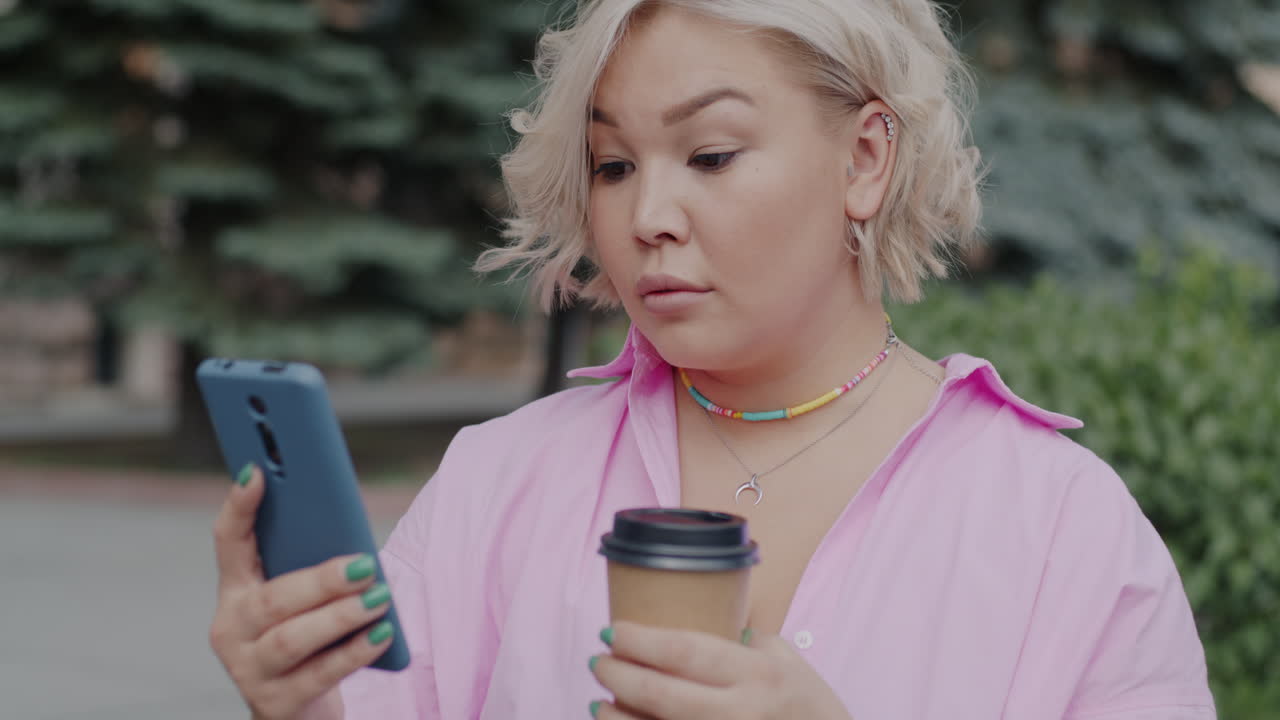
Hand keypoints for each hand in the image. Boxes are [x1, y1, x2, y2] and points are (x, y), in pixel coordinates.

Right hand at [208, 463, 392, 719]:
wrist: (299, 708)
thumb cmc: (311, 639)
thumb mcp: (305, 600)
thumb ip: (312, 566)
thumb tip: (354, 542)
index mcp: (236, 591)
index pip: (228, 542)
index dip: (239, 507)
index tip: (256, 471)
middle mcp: (232, 629)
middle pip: (272, 598)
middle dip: (321, 580)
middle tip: (364, 566)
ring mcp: (249, 669)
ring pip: (290, 639)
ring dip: (339, 616)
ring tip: (380, 599)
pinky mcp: (276, 702)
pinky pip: (319, 674)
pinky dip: (353, 652)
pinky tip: (381, 635)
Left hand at [587, 621, 852, 719]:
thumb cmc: (811, 708)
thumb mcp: (789, 663)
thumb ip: (749, 640)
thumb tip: (705, 616)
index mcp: (760, 673)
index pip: (686, 651)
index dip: (640, 640)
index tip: (612, 630)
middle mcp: (743, 710)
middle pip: (662, 693)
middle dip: (620, 675)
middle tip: (599, 661)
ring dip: (616, 717)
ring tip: (598, 701)